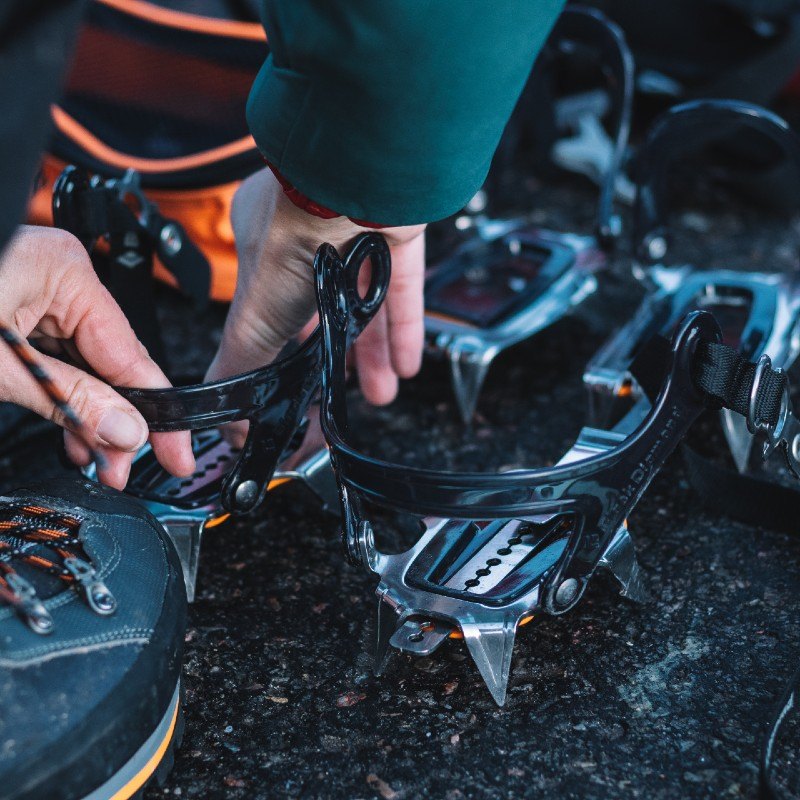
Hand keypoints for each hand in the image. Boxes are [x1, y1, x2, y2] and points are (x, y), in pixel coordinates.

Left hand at [0, 225, 194, 488]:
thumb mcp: (1, 368)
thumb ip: (72, 400)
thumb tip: (125, 430)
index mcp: (66, 273)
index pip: (131, 354)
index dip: (157, 411)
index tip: (176, 451)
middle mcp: (58, 275)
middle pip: (109, 362)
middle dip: (116, 421)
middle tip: (122, 469)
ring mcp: (37, 290)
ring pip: (83, 364)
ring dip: (89, 415)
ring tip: (94, 460)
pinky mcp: (16, 306)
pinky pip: (56, 357)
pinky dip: (62, 396)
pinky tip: (71, 431)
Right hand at [206, 169, 425, 416]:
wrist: (352, 182)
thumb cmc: (295, 233)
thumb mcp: (255, 316)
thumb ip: (242, 364)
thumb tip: (226, 419)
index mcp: (264, 245)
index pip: (276, 309)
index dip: (290, 350)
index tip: (300, 383)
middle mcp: (311, 237)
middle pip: (326, 309)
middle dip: (337, 358)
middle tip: (345, 394)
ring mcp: (356, 232)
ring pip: (365, 301)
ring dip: (373, 353)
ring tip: (380, 392)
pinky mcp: (396, 230)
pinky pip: (402, 287)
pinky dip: (403, 327)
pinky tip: (405, 363)